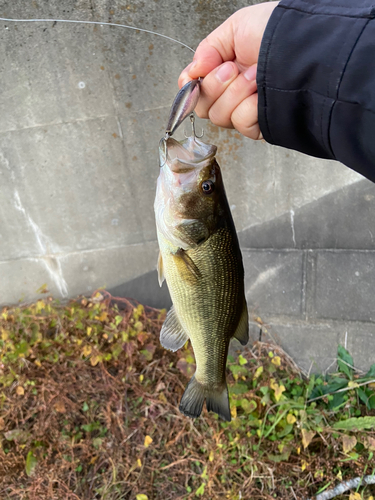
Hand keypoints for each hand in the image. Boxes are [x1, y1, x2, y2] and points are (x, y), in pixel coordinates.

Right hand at [178, 2, 278, 139]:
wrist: (308, 47)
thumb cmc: (280, 32)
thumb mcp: (237, 27)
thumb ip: (208, 49)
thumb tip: (192, 71)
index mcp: (223, 71)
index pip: (192, 89)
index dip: (189, 86)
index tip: (196, 75)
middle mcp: (231, 93)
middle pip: (202, 107)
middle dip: (214, 86)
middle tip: (233, 68)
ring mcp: (245, 110)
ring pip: (219, 116)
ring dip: (236, 93)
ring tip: (255, 75)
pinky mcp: (259, 125)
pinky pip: (240, 123)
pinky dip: (250, 106)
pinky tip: (263, 92)